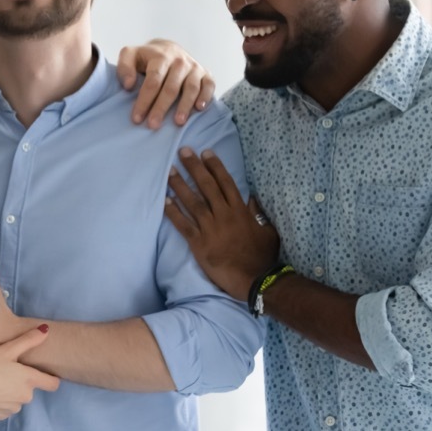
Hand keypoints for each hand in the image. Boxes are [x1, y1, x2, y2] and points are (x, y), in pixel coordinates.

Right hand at [0, 326, 59, 418]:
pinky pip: (6, 406)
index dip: (50, 378)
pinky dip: (0, 400)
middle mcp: (26, 397)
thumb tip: (47, 330)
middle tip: (4, 370)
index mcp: (30, 380)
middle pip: (31, 388)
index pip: (53, 384)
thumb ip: (28, 340)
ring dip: (11, 391)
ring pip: (18, 398)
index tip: (41, 372)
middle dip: (22, 381)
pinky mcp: (1, 416)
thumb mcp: (6, 349)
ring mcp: (14, 408)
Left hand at [116, 39, 215, 128]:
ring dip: (184, 106)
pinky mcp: (205, 73)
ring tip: (177, 122)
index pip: (153, 81)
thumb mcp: (130, 55)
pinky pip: (209, 85)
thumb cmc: (146, 58)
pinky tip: (199, 109)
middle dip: (161, 108)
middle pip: (171, 88)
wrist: (168, 49)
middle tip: (153, 125)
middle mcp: (179, 61)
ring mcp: (194, 67)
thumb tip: (128, 85)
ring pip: (191, 88)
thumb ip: (124, 67)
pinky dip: (206, 96)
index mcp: (160, 56)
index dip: (144, 100)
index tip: (137, 118)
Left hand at [164, 148, 279, 298]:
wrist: (254, 279)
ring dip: (179, 185)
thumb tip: (253, 198)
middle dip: (194, 167)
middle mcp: (224, 215)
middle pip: (206, 187)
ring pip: (192, 202)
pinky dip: (173, 212)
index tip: (205, 152)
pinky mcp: (199, 243)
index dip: (214, 166)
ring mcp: (210, 229)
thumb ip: (257, 213)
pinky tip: (164, 200)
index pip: (225, 182)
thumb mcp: (267, 231)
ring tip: (169, 170)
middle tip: (183, 152)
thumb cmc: (262, 256)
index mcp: (240, 211)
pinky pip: (183, 224)